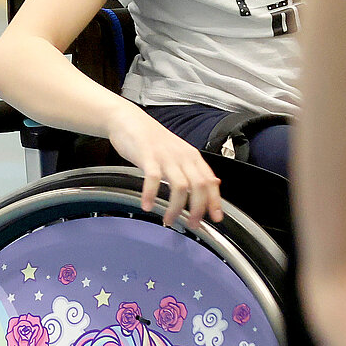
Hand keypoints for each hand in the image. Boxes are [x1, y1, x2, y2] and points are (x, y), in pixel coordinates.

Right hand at [106, 103, 223, 228]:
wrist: (129, 120)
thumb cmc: (152, 139)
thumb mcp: (179, 152)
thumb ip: (196, 169)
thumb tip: (214, 183)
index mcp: (192, 156)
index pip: (210, 181)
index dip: (214, 201)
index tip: (216, 218)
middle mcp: (182, 156)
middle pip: (198, 186)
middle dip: (197, 209)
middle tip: (192, 224)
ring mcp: (165, 156)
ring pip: (179, 186)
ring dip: (175, 208)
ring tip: (168, 220)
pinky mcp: (147, 156)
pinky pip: (152, 179)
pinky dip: (150, 195)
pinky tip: (146, 206)